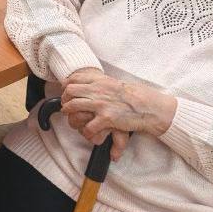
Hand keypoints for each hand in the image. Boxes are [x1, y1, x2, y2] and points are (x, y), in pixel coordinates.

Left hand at [61, 70, 175, 149]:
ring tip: (74, 120)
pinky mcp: (106, 119)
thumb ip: (100, 82)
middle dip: (65, 100)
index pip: (74, 79)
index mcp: (99, 81)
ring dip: (71, 115)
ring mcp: (100, 104)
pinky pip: (87, 126)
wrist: (147, 106)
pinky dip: (86, 131)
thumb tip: (88, 82)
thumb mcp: (114, 83)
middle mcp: (97, 90)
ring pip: (73, 107)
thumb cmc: (132, 95)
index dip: (66, 86)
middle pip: (69, 92)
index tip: (66, 92)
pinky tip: (89, 132)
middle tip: (67, 107)